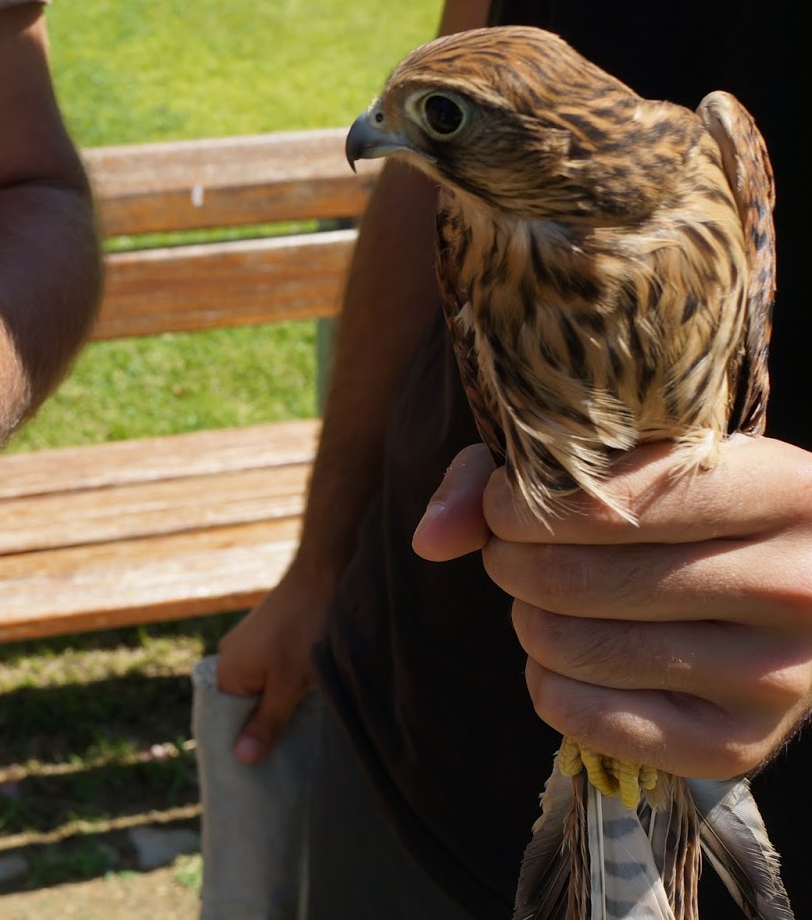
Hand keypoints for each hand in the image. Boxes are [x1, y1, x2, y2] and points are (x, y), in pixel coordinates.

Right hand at [215, 562, 334, 763]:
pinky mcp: (269, 637)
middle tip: (285, 755)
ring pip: (258, 690)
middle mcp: (230, 656)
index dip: (240, 744)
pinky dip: (283, 688)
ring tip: (298, 728)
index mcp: (226, 670)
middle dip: (261, 727)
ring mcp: (249, 645)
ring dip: (277, 706)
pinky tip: (305, 698)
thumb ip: (267, 721)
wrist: (325, 574)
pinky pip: (269, 673)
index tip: (259, 769)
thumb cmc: (306, 629)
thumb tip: (241, 758)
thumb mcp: (290, 684)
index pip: (222, 721)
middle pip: (240, 706)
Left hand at [415, 437, 811, 778]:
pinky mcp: (739, 746)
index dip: (519, 506)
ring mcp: (776, 676)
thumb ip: (518, 475)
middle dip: (509, 562)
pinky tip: (575, 654)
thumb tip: (429, 539)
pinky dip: (546, 682)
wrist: (795, 584)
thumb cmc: (692, 504)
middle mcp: (796, 587)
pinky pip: (579, 716)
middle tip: (513, 553)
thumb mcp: (631, 459)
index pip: (605, 505)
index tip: (503, 506)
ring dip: (527, 619)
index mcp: (785, 490)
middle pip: (570, 581)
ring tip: (550, 600)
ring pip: (569, 646)